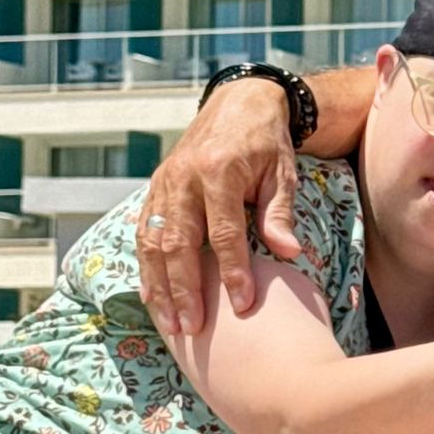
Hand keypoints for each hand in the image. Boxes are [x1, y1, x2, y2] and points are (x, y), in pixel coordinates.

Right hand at [138, 77, 302, 337]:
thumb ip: (278, 213)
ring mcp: (164, 184)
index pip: (223, 231)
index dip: (232, 270)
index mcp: (218, 172)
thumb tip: (289, 253)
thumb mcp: (282, 172)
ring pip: (153, 242)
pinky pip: (143, 234)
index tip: (242, 305)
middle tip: (193, 329)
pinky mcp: (155, 190)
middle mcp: (183, 179)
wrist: (238, 105)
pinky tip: (153, 298)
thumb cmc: (266, 144)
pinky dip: (146, 269)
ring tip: (172, 325)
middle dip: (184, 289)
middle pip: (178, 243)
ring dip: (160, 287)